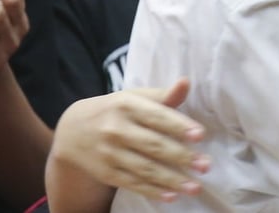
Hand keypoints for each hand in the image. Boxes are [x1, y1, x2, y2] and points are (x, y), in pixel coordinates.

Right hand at [49, 78, 209, 202]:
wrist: (73, 131)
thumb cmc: (116, 110)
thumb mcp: (134, 97)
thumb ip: (163, 95)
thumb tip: (186, 82)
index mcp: (127, 105)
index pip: (157, 116)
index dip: (178, 125)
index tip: (200, 135)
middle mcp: (116, 129)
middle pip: (153, 145)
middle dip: (181, 157)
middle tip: (206, 165)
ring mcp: (110, 153)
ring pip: (145, 168)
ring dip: (172, 180)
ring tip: (195, 187)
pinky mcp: (106, 172)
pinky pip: (133, 183)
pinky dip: (152, 191)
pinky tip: (172, 196)